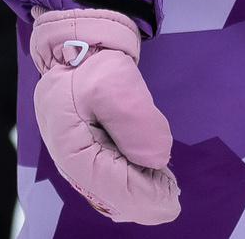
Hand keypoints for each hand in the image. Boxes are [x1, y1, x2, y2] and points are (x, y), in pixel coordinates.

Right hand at [27, 7, 180, 223]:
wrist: (76, 44)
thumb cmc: (92, 60)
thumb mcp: (114, 82)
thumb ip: (135, 121)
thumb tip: (156, 159)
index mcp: (71, 151)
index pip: (114, 191)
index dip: (147, 198)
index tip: (173, 197)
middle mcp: (71, 164)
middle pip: (114, 200)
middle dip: (146, 199)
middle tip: (172, 190)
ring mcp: (79, 161)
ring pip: (114, 195)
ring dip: (142, 193)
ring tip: (165, 184)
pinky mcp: (88, 155)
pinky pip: (113, 183)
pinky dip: (134, 184)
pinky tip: (151, 175)